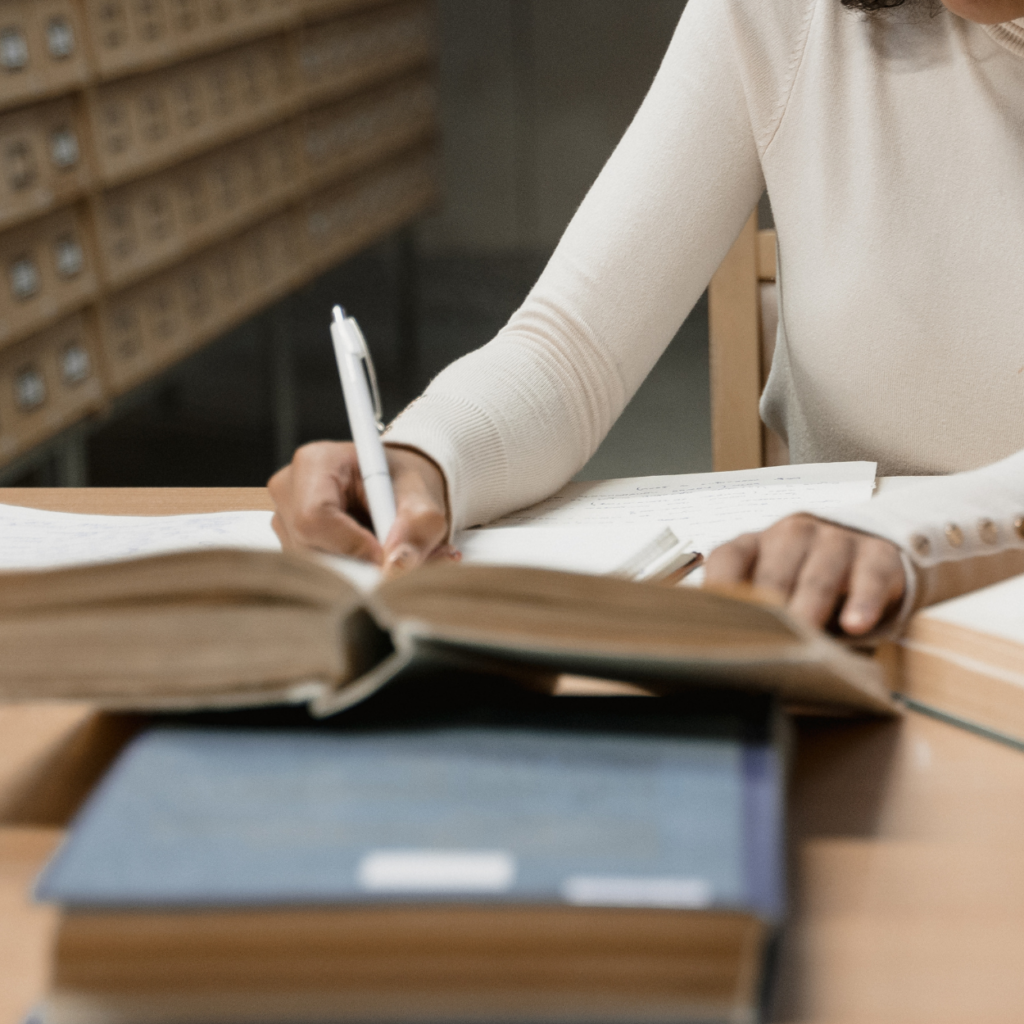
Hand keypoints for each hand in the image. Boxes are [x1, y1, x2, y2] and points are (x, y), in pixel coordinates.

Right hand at [268, 442, 453, 575]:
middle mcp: (289, 489)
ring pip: (313, 567)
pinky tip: (369, 560)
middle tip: (393, 563)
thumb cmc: (403, 485)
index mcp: (316, 462)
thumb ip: (417, 528)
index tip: (385, 555)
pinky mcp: (290, 543)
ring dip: (355, 572)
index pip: (314, 517)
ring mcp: (284, 519)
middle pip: (309, 549)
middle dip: (355, 565)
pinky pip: (315, 573)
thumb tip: (397, 564)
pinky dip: (348, 575)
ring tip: (386, 554)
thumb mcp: (422, 500)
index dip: (351, 545)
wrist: (396, 488)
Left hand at [703, 514, 904, 635]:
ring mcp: (836, 541)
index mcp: (757, 544)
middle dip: (769, 609)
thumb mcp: (773, 592)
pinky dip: (863, 602)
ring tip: (806, 637)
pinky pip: (869, 577)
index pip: (729, 558)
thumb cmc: (804, 582)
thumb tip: (720, 649)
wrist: (868, 557)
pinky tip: (855, 625)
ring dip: (811, 607)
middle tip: (763, 642)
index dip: (720, 587)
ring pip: (819, 575)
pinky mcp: (878, 555)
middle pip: (774, 572)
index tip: (716, 621)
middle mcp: (792, 535)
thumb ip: (750, 613)